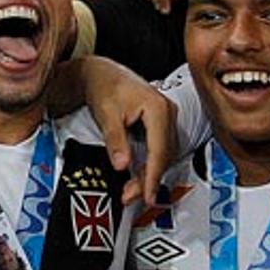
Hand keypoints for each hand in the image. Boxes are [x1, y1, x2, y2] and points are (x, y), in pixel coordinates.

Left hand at [75, 57, 174, 204]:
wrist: (101, 73)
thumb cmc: (104, 86)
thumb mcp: (106, 114)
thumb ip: (115, 139)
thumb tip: (122, 165)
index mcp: (158, 108)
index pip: (159, 150)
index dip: (153, 176)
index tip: (147, 196)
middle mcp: (168, 113)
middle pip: (163, 155)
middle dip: (148, 180)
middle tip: (130, 197)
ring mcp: (166, 118)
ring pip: (163, 155)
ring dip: (149, 175)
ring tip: (130, 191)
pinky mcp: (161, 124)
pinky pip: (159, 150)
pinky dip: (149, 165)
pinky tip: (137, 177)